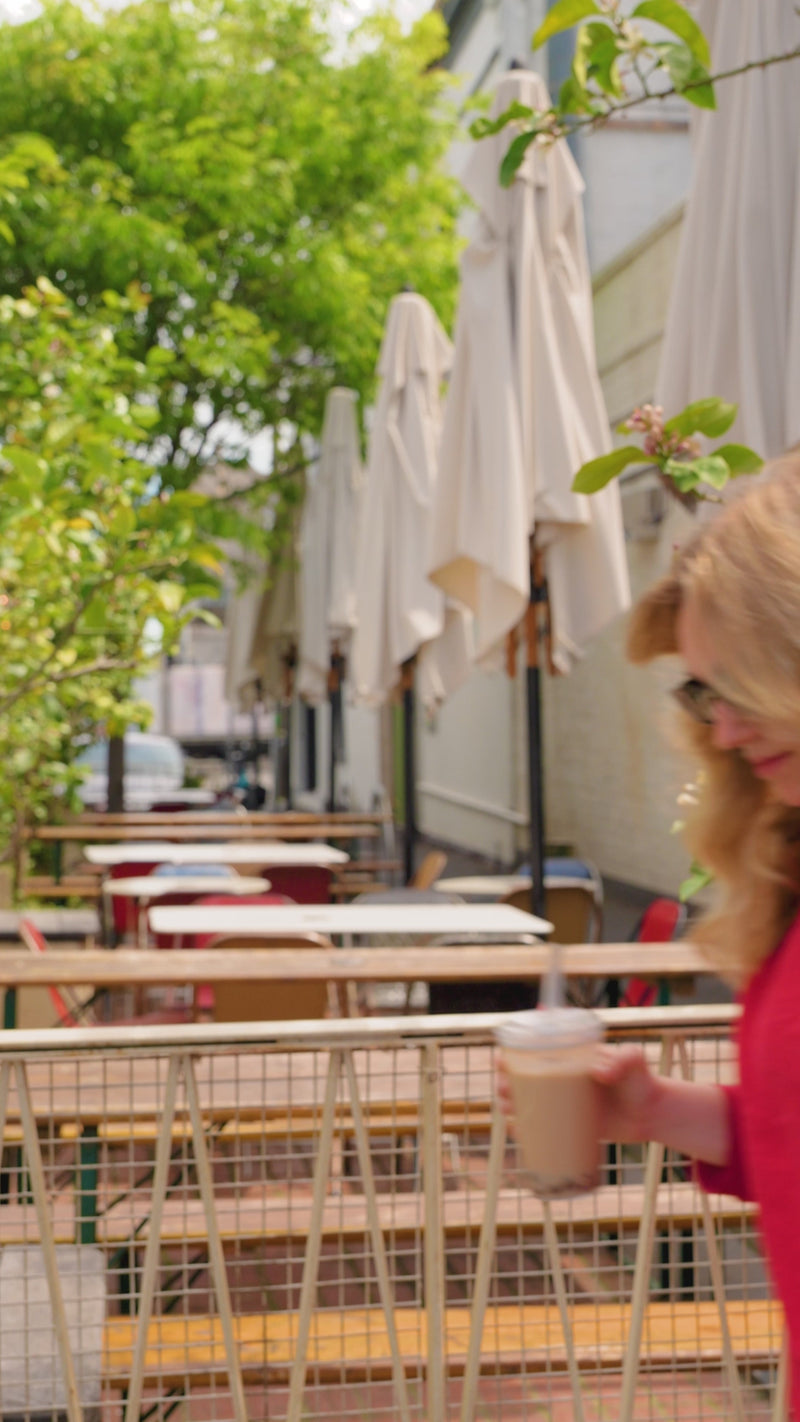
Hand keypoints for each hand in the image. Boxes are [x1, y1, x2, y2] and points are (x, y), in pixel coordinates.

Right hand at [496, 1044, 661, 1145]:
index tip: (502, 1063)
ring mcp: (565, 1102)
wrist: (653, 1114)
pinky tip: (515, 1131)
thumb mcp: (633, 1062)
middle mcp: (562, 1078)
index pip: (533, 1050)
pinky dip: (524, 1127)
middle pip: (523, 1077)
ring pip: (527, 1101)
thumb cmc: (642, 1081)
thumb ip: (624, 1060)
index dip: (512, 1054)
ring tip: (508, 1110)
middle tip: (505, 1091)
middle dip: (505, 1082)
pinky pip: (540, 1124)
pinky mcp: (570, 1123)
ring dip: (509, 1103)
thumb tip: (601, 1073)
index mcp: (569, 1057)